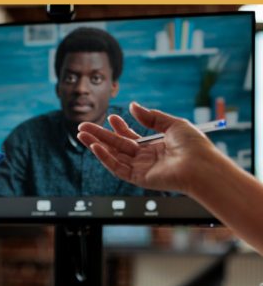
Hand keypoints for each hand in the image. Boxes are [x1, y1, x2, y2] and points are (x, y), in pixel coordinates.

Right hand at [77, 102, 221, 194]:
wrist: (202, 166)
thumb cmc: (194, 146)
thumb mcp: (173, 124)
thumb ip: (151, 116)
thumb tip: (133, 106)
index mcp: (154, 147)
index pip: (130, 138)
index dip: (119, 127)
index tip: (111, 117)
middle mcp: (145, 159)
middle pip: (116, 146)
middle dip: (99, 135)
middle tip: (83, 126)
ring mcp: (140, 169)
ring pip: (112, 156)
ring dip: (96, 145)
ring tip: (82, 134)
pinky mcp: (138, 178)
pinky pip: (117, 168)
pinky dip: (105, 158)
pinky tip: (96, 147)